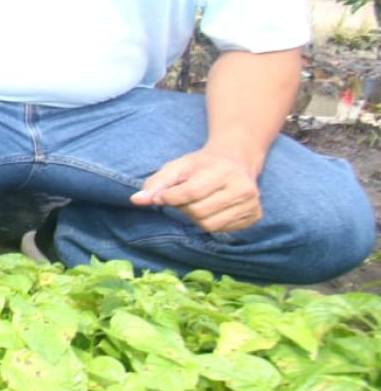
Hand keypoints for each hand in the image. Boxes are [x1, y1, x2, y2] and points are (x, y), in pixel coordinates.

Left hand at [130, 148, 262, 232]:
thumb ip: (157, 182)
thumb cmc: (202, 164)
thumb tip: (136, 200)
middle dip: (183, 208)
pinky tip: (212, 207)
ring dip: (195, 218)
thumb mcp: (178, 166)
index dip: (171, 198)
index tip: (160, 197)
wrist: (237, 160)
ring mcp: (251, 204)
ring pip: (209, 225)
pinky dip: (210, 222)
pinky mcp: (255, 216)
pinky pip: (222, 230)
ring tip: (197, 202)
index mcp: (224, 171)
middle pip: (199, 212)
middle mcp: (242, 189)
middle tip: (182, 198)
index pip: (192, 192)